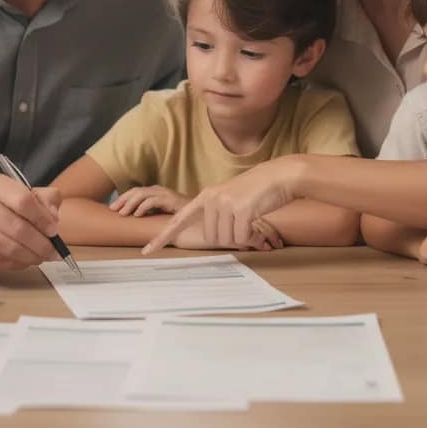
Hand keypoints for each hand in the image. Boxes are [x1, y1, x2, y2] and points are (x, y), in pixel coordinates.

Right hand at [0, 174, 61, 269]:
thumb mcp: (22, 191)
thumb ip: (44, 199)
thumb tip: (53, 219)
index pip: (23, 201)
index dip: (42, 218)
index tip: (54, 230)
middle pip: (17, 228)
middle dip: (40, 244)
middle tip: (54, 251)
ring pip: (9, 249)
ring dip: (31, 256)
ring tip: (42, 257)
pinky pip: (0, 261)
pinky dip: (18, 263)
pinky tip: (25, 259)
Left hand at [109, 185, 189, 215]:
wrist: (203, 214)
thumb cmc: (183, 215)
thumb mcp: (163, 213)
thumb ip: (151, 213)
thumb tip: (136, 219)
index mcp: (156, 192)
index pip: (135, 192)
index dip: (123, 199)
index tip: (113, 208)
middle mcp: (159, 190)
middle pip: (136, 191)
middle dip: (122, 200)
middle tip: (112, 210)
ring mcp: (165, 193)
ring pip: (142, 194)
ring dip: (130, 203)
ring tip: (122, 213)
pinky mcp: (171, 199)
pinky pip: (153, 201)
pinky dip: (143, 207)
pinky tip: (137, 214)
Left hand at [142, 158, 298, 253]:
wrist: (279, 176)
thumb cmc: (257, 191)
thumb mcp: (230, 199)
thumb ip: (216, 213)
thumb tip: (211, 236)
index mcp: (205, 197)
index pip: (178, 219)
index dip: (163, 237)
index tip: (147, 251)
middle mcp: (211, 199)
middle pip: (211, 236)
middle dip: (228, 237)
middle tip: (244, 225)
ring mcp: (225, 203)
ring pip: (226, 238)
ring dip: (241, 237)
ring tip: (251, 220)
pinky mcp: (241, 209)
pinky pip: (241, 237)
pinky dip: (251, 237)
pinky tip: (257, 222)